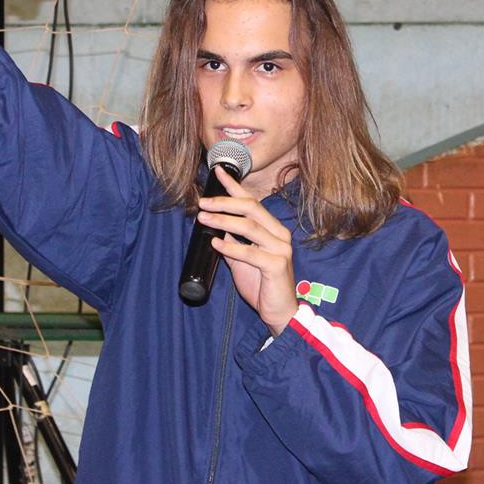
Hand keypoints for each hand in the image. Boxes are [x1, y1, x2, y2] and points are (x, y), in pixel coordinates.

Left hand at [198, 165, 298, 335]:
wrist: (279, 312)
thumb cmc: (261, 284)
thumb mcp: (242, 258)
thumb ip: (231, 241)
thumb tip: (214, 226)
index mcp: (272, 228)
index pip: (251, 201)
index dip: (234, 186)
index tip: (217, 172)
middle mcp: (279, 234)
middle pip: (251, 208)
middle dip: (224, 202)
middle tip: (203, 202)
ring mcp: (280, 249)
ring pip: (249, 227)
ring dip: (223, 221)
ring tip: (203, 218)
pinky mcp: (277, 266)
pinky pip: (250, 252)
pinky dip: (230, 247)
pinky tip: (216, 244)